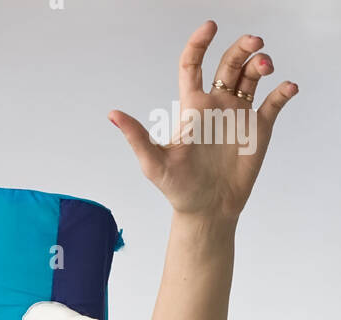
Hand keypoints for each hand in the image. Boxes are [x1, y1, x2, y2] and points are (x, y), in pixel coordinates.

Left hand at [108, 20, 297, 220]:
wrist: (206, 211)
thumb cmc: (178, 188)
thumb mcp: (154, 163)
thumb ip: (136, 136)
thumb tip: (112, 114)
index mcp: (193, 107)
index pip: (194, 64)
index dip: (200, 42)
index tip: (211, 26)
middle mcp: (217, 105)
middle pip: (230, 63)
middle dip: (242, 48)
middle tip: (254, 43)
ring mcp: (238, 115)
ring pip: (252, 77)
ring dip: (261, 64)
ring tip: (264, 67)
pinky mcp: (258, 129)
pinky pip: (273, 103)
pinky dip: (283, 92)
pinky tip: (288, 88)